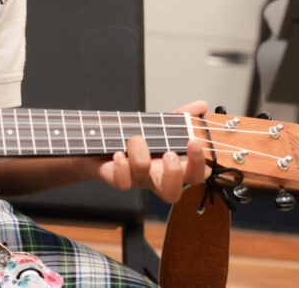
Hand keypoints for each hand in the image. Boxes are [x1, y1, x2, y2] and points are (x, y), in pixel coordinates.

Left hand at [77, 100, 208, 203]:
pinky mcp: (113, 177)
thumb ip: (181, 118)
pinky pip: (121, 181)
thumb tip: (202, 105)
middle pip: (172, 192)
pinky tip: (119, 153)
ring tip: (136, 139)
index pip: (193, 175)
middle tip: (169, 153)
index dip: (198, 163)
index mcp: (168, 166)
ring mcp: (133, 178)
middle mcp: (152, 176)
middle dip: (173, 173)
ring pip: (142, 178)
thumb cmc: (131, 139)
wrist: (96, 143)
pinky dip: (121, 166)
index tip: (194, 142)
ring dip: (141, 154)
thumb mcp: (158, 127)